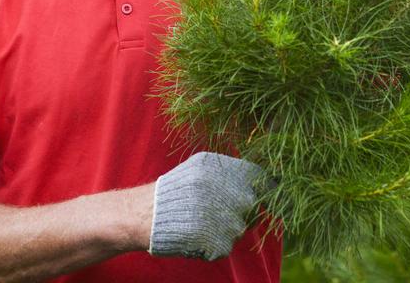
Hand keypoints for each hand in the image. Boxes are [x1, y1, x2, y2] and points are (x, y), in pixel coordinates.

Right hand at [148, 152, 262, 260]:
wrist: (147, 215)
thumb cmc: (174, 189)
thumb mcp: (201, 166)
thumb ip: (230, 170)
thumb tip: (262, 178)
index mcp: (229, 173)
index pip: (261, 178)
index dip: (262, 185)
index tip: (258, 190)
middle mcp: (234, 196)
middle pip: (253, 205)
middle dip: (239, 207)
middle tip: (216, 208)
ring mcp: (229, 222)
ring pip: (240, 226)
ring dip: (226, 226)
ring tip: (201, 220)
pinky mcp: (221, 244)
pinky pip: (226, 244)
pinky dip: (214, 241)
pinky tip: (196, 233)